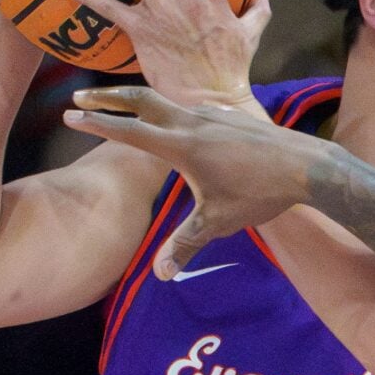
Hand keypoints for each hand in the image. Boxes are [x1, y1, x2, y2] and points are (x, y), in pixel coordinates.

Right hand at [63, 86, 323, 272]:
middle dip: (106, 98)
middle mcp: (191, 122)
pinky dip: (173, 108)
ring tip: (123, 106)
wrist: (306, 166)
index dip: (96, 125)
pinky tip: (179, 119)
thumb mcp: (219, 222)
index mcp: (180, 146)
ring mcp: (212, 114)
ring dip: (139, 100)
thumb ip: (185, 243)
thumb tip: (160, 275)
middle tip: (80, 100)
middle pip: (140, 100)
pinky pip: (192, 107)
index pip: (128, 132)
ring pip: (166, 100)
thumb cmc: (260, 195)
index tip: (68, 118)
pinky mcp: (230, 115)